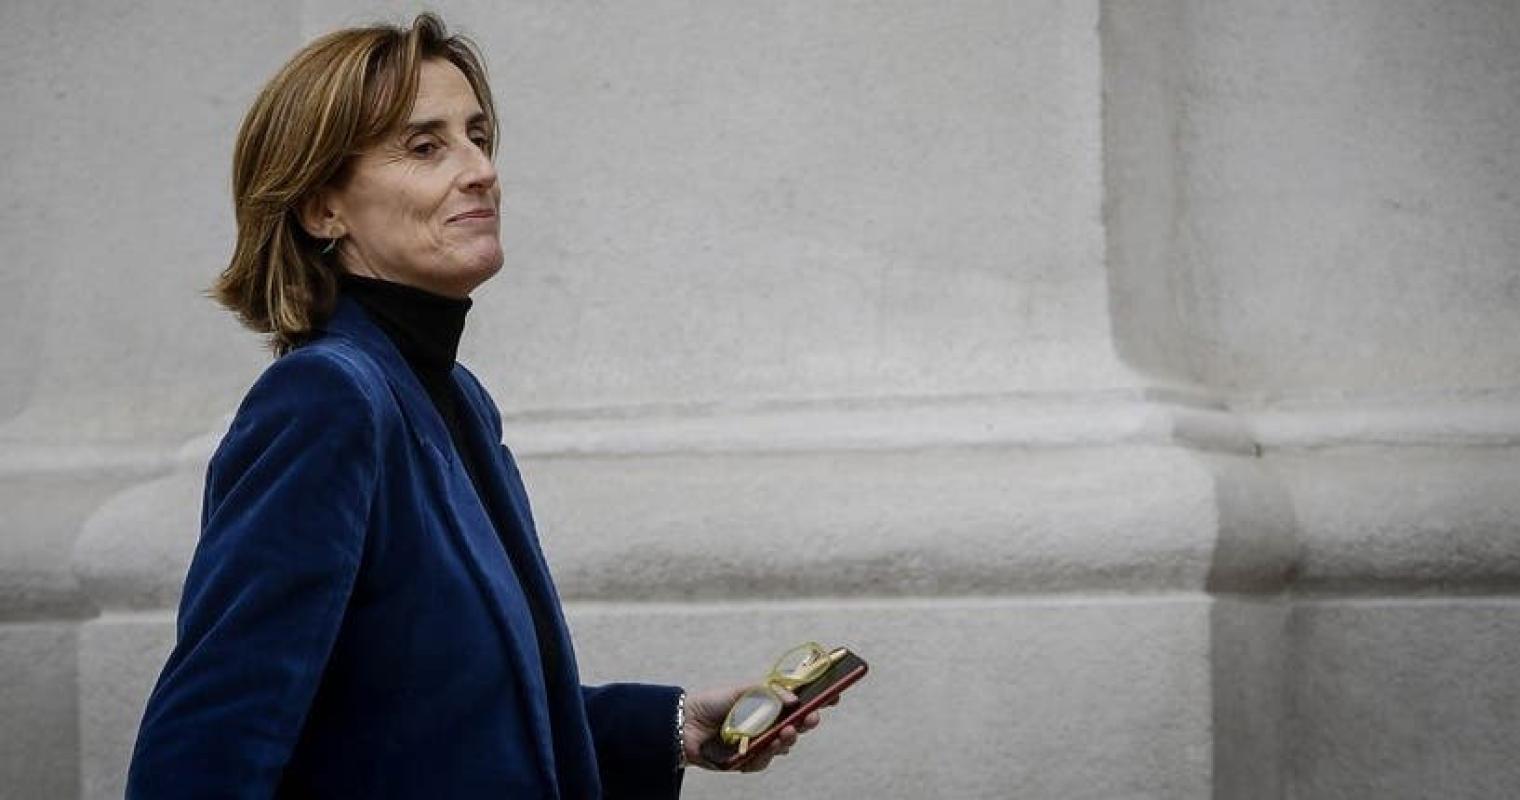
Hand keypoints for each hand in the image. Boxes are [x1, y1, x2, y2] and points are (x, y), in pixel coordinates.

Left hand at [683, 683, 823, 772]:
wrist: (685, 724)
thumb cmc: (713, 703)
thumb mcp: (743, 690)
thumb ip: (769, 692)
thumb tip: (794, 699)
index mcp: (769, 704)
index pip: (799, 702)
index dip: (818, 699)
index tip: (834, 695)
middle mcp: (768, 724)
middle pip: (797, 725)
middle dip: (808, 721)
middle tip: (813, 717)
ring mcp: (759, 743)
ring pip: (783, 746)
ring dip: (787, 740)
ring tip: (784, 733)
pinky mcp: (747, 759)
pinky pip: (763, 761)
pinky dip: (763, 755)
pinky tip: (760, 749)